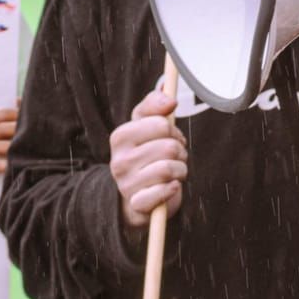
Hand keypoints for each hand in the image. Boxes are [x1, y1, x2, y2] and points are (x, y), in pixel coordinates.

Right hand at [108, 90, 187, 227]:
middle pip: (169, 147)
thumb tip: (168, 94)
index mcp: (120, 137)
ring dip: (180, 170)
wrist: (136, 194)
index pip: (161, 124)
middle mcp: (119, 160)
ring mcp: (126, 184)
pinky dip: (173, 189)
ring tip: (172, 172)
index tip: (168, 137)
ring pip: (170, 169)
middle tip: (172, 157)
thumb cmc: (145, 154)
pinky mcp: (137, 204)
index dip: (173, 131)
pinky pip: (164, 192)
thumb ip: (155, 104)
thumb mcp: (146, 124)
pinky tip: (170, 187)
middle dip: (179, 151)